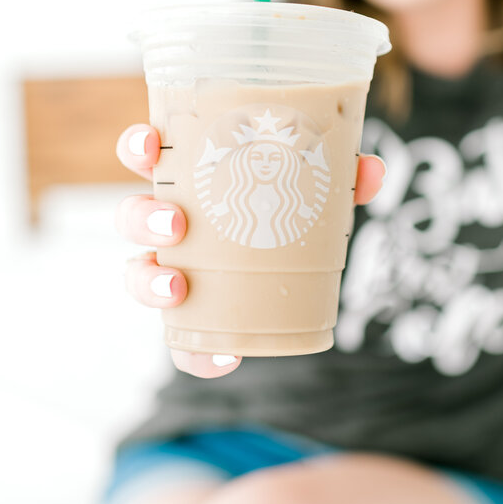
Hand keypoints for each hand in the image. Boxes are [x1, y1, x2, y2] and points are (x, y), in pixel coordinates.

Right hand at [115, 123, 385, 378]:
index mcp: (190, 178)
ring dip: (148, 281)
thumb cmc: (289, 212)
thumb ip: (341, 179)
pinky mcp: (189, 320)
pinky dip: (198, 354)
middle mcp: (170, 223)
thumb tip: (370, 170)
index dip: (137, 146)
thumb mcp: (315, 190)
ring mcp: (172, 271)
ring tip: (177, 287)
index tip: (149, 147)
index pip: (146, 155)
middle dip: (143, 218)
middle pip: (131, 216)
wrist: (295, 273)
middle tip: (174, 224)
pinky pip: (180, 342)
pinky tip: (224, 356)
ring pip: (136, 274)